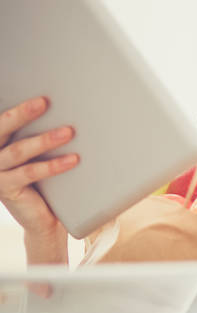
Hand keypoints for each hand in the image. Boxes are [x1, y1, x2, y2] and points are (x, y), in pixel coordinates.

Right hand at [0, 97, 77, 261]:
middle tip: (44, 101)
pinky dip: (52, 165)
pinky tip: (73, 159)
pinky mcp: (6, 189)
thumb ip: (38, 131)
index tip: (33, 93)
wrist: (43, 219)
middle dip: (22, 113)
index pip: (2, 118)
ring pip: (18, 150)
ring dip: (44, 139)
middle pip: (2, 127)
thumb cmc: (44, 179)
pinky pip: (30, 173)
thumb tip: (64, 105)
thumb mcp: (38, 152)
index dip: (14, 104)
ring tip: (68, 132)